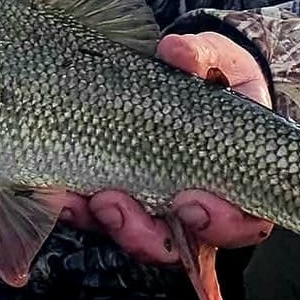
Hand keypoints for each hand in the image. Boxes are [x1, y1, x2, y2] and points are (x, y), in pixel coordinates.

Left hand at [57, 31, 274, 264]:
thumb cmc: (213, 73)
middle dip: (148, 236)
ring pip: (136, 237)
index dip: (221, 224)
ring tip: (91, 200)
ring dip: (111, 226)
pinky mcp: (116, 193)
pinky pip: (98, 214)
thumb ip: (200, 56)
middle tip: (122, 206)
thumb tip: (177, 53)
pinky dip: (78, 208)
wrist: (180, 72)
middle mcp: (193, 206)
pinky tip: (58, 194)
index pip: (241, 223)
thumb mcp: (214, 59)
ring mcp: (153, 204)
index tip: (194, 203)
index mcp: (234, 181)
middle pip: (178, 246)